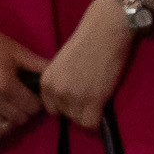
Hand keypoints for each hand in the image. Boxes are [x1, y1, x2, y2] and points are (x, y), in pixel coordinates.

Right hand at [0, 16, 49, 141]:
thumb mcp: (17, 51)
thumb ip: (38, 65)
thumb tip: (56, 74)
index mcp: (5, 83)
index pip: (31, 107)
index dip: (36, 103)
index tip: (33, 96)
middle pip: (19, 118)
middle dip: (25, 111)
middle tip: (23, 102)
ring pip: (2, 127)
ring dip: (11, 121)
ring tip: (11, 111)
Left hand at [36, 0, 138, 129]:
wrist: (106, 30)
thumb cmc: (87, 39)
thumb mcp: (62, 63)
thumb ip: (61, 81)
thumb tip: (67, 99)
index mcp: (46, 81)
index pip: (51, 108)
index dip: (65, 104)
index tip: (77, 96)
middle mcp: (57, 91)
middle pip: (66, 115)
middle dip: (77, 108)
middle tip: (91, 93)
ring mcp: (74, 97)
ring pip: (79, 120)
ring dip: (89, 112)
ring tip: (98, 96)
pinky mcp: (94, 101)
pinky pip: (91, 124)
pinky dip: (98, 119)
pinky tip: (103, 107)